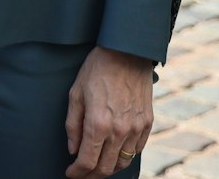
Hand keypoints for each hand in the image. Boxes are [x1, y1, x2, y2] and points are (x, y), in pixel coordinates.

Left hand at [65, 46, 152, 177]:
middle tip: (81, 174)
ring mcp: (136, 128)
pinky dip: (125, 156)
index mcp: (98, 124)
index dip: (76, 173)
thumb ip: (73, 126)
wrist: (127, 52)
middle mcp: (119, 131)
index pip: (87, 162)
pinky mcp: (147, 123)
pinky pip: (136, 150)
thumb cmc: (97, 70)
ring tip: (97, 165)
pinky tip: (115, 152)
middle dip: (90, 176)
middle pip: (105, 168)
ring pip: (123, 162)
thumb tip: (73, 149)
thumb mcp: (76, 94)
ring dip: (108, 168)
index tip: (70, 173)